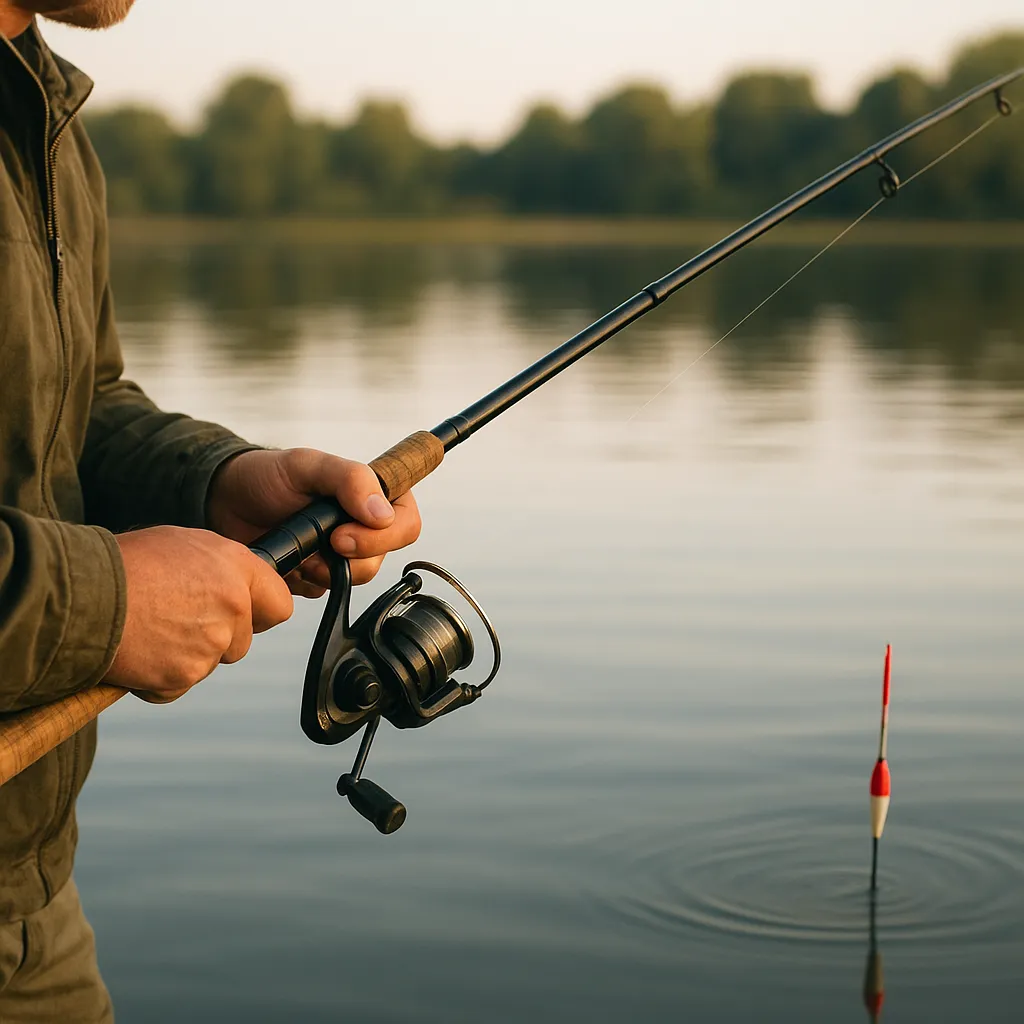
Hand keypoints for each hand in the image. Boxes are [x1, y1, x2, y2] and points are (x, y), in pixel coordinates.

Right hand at [107, 527, 293, 702]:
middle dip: (216, 638)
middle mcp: (233, 606)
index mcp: (236, 568)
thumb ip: (220, 569)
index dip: (261, 613)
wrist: (82, 596)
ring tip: (150, 629)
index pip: (279, 604)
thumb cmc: (126, 564)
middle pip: (242, 641)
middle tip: (175, 620)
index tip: (246, 615)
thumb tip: (234, 587)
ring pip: (210, 662)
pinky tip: (139, 651)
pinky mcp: (185, 674)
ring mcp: (212, 644)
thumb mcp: (183, 545)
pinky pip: (180, 685)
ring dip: (186, 656)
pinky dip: (160, 677)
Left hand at [206, 448, 421, 595]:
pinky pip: (323, 593)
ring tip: (297, 551)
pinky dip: (303, 581)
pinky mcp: (319, 576)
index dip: (383, 538)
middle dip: (345, 559)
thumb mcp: (308, 465)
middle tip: (316, 546)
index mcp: (375, 495)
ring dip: (321, 571)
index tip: (341, 536)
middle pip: (381, 560)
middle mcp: (365, 526)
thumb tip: (383, 514)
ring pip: (353, 581)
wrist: (225, 500)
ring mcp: (343, 554)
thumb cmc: (267, 475)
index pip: (406, 525)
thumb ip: (350, 480)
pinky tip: (287, 562)